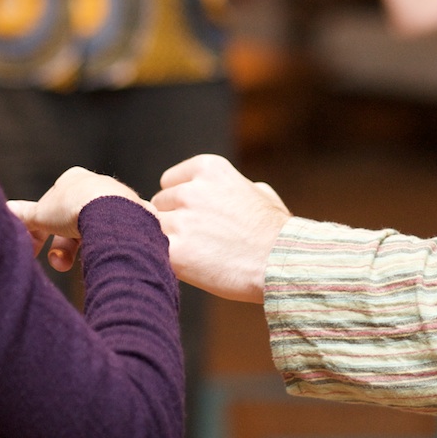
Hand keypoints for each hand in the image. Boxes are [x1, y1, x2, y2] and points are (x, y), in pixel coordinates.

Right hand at [8, 166, 144, 272]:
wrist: (111, 212)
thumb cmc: (72, 208)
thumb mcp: (41, 213)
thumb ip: (24, 214)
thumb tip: (5, 209)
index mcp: (73, 179)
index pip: (52, 206)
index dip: (41, 230)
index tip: (33, 250)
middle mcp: (98, 185)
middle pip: (73, 221)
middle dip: (62, 246)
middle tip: (59, 265)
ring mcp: (118, 200)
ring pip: (95, 229)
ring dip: (81, 250)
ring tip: (78, 265)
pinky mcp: (138, 217)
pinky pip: (119, 234)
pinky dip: (109, 246)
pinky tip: (105, 255)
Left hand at [152, 154, 290, 301]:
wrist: (283, 265)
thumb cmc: (277, 233)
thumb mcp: (261, 193)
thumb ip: (237, 186)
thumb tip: (239, 189)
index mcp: (208, 169)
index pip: (169, 182)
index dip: (179, 202)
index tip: (195, 217)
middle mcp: (190, 190)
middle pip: (159, 205)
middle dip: (173, 221)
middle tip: (197, 241)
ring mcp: (181, 220)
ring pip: (153, 228)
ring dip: (167, 241)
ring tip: (192, 257)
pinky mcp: (175, 252)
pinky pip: (154, 252)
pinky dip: (164, 261)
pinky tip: (184, 268)